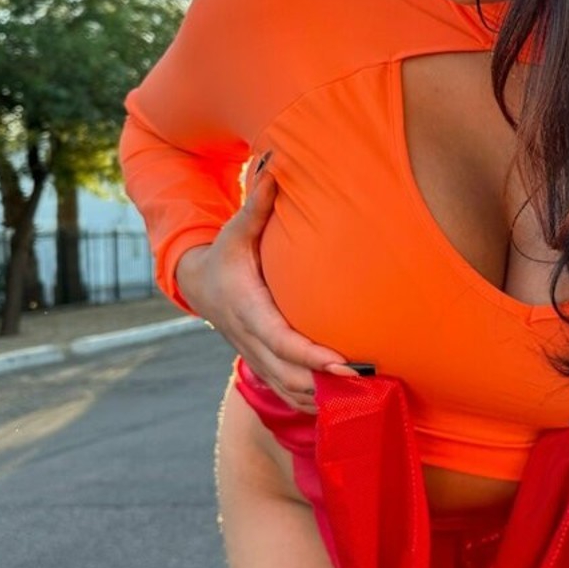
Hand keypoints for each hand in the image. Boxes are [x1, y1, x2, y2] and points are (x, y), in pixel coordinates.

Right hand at [175, 164, 357, 413]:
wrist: (198, 284)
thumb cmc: (226, 253)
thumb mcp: (237, 229)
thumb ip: (257, 203)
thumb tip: (273, 163)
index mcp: (247, 309)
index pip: (282, 341)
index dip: (311, 356)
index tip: (342, 363)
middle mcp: (250, 340)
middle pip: (290, 376)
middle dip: (327, 385)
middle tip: (370, 384)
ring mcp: (255, 358)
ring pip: (290, 391)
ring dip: (325, 399)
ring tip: (368, 397)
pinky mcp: (262, 367)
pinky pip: (288, 394)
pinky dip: (314, 402)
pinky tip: (346, 404)